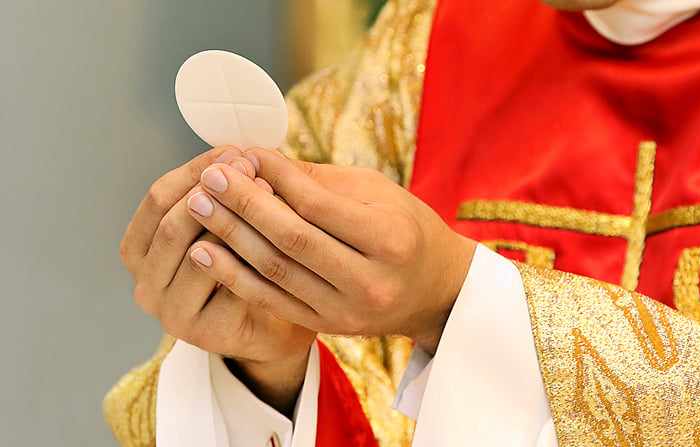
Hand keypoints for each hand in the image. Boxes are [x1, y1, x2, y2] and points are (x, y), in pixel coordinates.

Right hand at [121, 146, 314, 413]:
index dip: (195, 170)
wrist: (272, 325)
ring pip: (200, 254)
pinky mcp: (206, 334)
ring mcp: (172, 314)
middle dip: (216, 191)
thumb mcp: (223, 225)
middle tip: (252, 167)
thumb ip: (219, 195)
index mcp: (139, 251)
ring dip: (236, 219)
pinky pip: (230, 285)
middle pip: (173, 225)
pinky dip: (254, 255)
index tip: (233, 151)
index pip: (158, 199)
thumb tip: (236, 153)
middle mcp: (146, 285)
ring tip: (269, 192)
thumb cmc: (246, 266)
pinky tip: (278, 234)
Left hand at [185, 149, 476, 352]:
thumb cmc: (405, 228)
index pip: (319, 204)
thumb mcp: (378, 193)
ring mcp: (347, 310)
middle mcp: (370, 280)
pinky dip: (234, 276)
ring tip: (196, 205)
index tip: (244, 154)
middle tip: (209, 177)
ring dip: (230, 236)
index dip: (276, 178)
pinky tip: (204, 252)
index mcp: (391, 238)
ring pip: (275, 270)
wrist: (434, 292)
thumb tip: (258, 160)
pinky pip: (271, 300)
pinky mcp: (327, 326)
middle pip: (292, 238)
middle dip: (244, 204)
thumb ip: (318, 179)